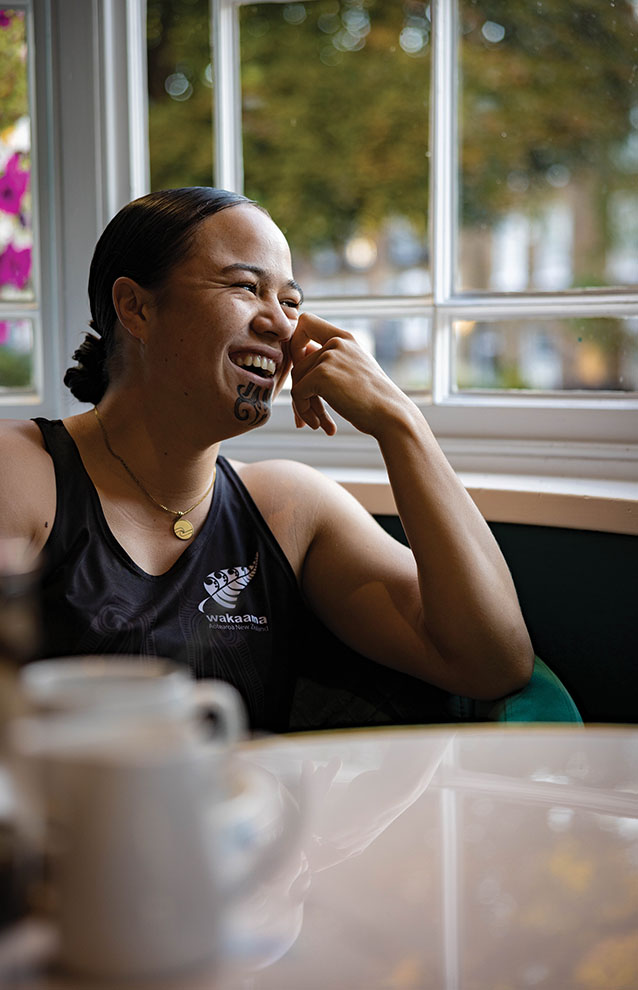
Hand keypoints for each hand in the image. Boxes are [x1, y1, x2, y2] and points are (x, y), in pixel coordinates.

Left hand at [289, 312, 404, 435]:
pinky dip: (304, 412)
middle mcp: (337, 342)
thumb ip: (329, 361)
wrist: (391, 415)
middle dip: (302, 390)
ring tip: (320, 423)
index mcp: (345, 338)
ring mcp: (329, 356)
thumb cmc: (374, 400)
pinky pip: (297, 394)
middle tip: (311, 411)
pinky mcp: (322, 375)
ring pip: (297, 381)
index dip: (296, 344)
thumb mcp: (353, 370)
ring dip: (305, 405)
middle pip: (299, 363)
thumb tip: (299, 362)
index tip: (304, 370)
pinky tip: (320, 425)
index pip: (306, 322)